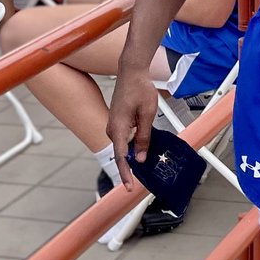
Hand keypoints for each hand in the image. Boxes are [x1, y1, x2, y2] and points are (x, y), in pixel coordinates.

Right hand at [106, 66, 157, 189]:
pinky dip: (133, 144)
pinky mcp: (117, 122)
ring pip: (124, 146)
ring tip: (147, 161)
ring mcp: (113, 125)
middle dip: (131, 166)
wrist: (131, 71)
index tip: (129, 187)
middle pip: (121, 154)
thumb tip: (139, 158)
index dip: (125, 173)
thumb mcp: (147, 114)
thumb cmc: (140, 88)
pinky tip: (143, 146)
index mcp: (118, 128)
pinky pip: (124, 138)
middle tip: (144, 178)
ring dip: (134, 153)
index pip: (120, 157)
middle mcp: (112, 128)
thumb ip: (144, 137)